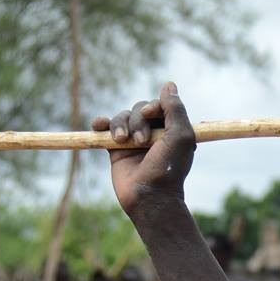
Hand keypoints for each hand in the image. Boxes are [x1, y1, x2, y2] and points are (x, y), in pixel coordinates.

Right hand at [95, 81, 193, 216]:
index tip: (149, 114)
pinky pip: (105, 129)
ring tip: (122, 141)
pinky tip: (98, 126)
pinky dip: (101, 124)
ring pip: (122, 117)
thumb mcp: (180, 135)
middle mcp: (152, 133)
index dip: (152, 106)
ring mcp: (133, 140)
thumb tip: (169, 84)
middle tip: (142, 141)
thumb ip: (175, 109)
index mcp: (170, 129)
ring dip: (120, 125)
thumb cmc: (168, 168)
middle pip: (138, 109)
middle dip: (137, 120)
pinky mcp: (115, 149)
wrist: (149, 196)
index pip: (157, 105)